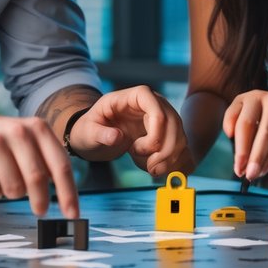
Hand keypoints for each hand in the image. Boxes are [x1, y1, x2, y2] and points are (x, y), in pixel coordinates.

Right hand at [0, 106, 78, 217]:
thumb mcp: (25, 138)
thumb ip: (45, 159)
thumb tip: (66, 194)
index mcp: (37, 127)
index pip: (60, 165)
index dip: (69, 193)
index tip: (73, 214)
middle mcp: (18, 132)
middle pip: (38, 179)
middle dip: (41, 201)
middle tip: (40, 210)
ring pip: (14, 189)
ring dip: (11, 192)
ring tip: (2, 177)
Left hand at [65, 85, 188, 176]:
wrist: (97, 136)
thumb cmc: (91, 128)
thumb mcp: (88, 131)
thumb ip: (100, 134)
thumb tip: (116, 136)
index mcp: (135, 97)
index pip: (155, 105)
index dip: (155, 128)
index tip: (140, 149)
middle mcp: (153, 104)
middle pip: (172, 122)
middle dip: (165, 150)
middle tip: (150, 168)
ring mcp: (162, 118)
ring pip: (179, 136)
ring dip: (170, 158)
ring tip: (151, 171)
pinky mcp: (165, 133)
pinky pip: (178, 146)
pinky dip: (172, 161)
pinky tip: (157, 169)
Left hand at [223, 89, 267, 181]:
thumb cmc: (264, 110)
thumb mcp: (246, 107)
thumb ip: (232, 118)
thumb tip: (229, 134)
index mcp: (255, 97)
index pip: (246, 124)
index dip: (241, 148)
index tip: (238, 167)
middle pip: (266, 133)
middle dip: (257, 158)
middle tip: (250, 175)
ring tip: (259, 172)